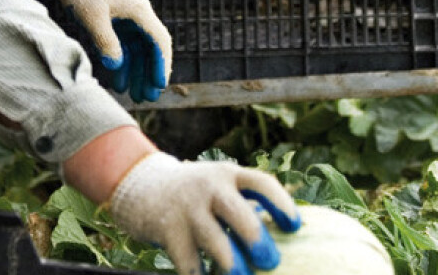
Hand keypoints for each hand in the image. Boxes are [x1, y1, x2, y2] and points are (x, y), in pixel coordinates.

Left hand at [47, 0, 171, 102]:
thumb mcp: (92, 16)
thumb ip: (106, 41)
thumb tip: (116, 65)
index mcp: (139, 11)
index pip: (159, 42)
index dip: (161, 64)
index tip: (158, 85)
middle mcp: (137, 15)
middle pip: (150, 49)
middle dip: (149, 73)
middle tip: (147, 98)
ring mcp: (126, 17)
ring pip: (137, 49)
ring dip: (136, 71)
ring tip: (133, 94)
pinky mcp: (114, 19)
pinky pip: (123, 45)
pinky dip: (122, 61)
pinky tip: (118, 78)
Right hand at [108, 152, 301, 274]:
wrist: (142, 186)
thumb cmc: (195, 194)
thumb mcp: (219, 186)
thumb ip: (244, 205)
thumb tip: (281, 239)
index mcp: (229, 174)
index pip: (262, 184)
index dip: (282, 204)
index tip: (295, 226)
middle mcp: (209, 187)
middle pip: (238, 212)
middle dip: (257, 239)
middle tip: (271, 260)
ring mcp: (187, 208)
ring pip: (214, 240)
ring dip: (232, 264)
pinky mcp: (168, 229)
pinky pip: (188, 261)